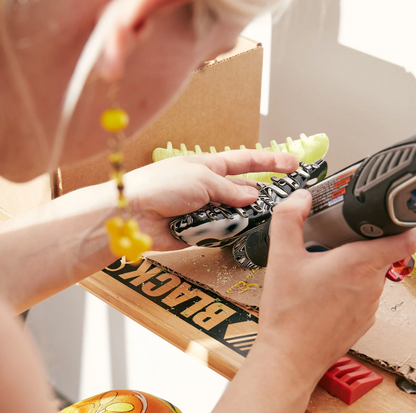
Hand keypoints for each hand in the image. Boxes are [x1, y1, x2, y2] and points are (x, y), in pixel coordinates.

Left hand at [123, 150, 297, 249]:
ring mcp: (205, 210)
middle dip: (260, 196)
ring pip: (235, 215)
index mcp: (208, 167)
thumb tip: (251, 197)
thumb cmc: (161, 185)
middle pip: (243, 192)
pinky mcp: (199, 231)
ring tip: (251, 218)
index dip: (270, 161)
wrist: (132, 214)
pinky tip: (231, 232)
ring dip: (241, 217)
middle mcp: (208, 188)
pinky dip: (227, 233)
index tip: (293, 163)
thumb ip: (229, 189)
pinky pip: (221, 233)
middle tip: (282, 201)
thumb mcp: (201, 178)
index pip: (246, 161)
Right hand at [257, 189, 415, 395]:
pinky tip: (320, 293)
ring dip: (349, 265)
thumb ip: (288, 219)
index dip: (402, 221)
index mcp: (358, 263)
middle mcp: (371, 285)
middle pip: (379, 251)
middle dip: (356, 241)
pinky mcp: (363, 320)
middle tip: (328, 242)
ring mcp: (370, 305)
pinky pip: (361, 294)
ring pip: (368, 273)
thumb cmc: (289, 313)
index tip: (389, 215)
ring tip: (319, 269)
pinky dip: (346, 286)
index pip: (405, 237)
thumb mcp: (281, 256)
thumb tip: (300, 198)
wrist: (289, 357)